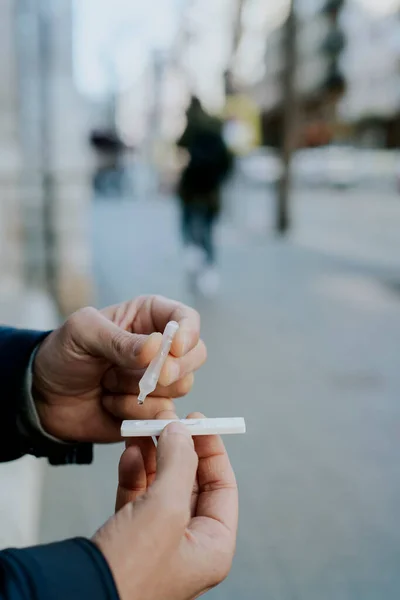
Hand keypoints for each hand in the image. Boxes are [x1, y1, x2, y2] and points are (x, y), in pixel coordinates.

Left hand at [32, 296, 205, 441]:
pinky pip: (162, 413)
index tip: (174, 348)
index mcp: (149, 318)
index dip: (188, 333)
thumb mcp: (82, 332)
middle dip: (172, 369)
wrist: (43, 397)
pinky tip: (109, 403)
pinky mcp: (152, 409)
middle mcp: (161, 348)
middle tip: (148, 379)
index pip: (187, 319)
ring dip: (142, 391)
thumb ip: (118, 339)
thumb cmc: (63, 354)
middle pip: (196, 355)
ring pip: (181, 386)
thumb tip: (157, 347)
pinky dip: (133, 412)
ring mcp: (159, 380)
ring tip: (108, 384)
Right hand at [93, 412, 237, 599]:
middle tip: (166, 421)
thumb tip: (180, 431)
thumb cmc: (128, 573)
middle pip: (190, 482)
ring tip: (144, 430)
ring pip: (161, 484)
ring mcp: (157, 541)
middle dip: (178, 448)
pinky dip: (134, 471)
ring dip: (153, 455)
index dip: (212, 451)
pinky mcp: (128, 537)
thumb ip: (178, 464)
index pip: (222, 487)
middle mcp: (188, 544)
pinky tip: (129, 453)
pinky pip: (138, 495)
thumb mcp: (164, 510)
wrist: (74, 594)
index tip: (198, 423)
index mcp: (211, 546)